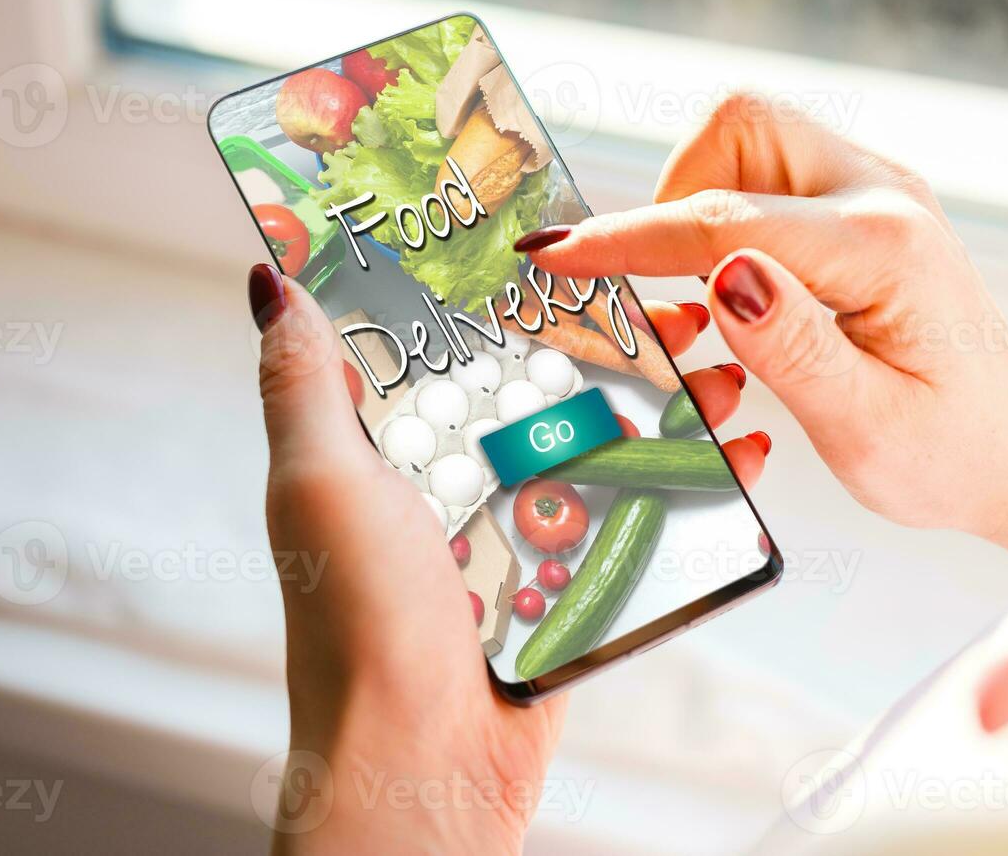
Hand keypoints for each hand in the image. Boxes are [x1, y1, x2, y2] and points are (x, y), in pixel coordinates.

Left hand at [246, 264, 766, 852]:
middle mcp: (453, 484)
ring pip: (599, 447)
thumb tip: (271, 280)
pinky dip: (686, 486)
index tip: (572, 240)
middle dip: (613, 341)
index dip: (507, 289)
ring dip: (666, 406)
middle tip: (678, 305)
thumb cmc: (360, 629)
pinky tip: (736, 457)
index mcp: (389, 449)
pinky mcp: (567, 586)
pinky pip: (630, 521)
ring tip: (725, 370)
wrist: (424, 767)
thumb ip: (304, 383)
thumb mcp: (322, 484)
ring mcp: (515, 535)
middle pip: (542, 387)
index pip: (452, 342)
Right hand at [521, 94, 1007, 566]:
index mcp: (885, 250)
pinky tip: (728, 314)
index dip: (631, 237)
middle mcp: (881, 197)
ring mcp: (872, 193)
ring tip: (698, 324)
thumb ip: (794, 349)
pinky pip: (761, 180)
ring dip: (694, 217)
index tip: (556, 254)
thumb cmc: (952, 450)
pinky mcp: (857, 210)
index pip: (728, 218)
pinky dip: (720, 232)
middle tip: (664, 301)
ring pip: (743, 142)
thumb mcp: (870, 429)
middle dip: (672, 200)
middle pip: (738, 126)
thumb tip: (723, 275)